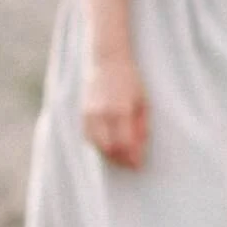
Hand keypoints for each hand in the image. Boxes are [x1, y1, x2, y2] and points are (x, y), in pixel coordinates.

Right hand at [81, 54, 148, 170]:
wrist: (108, 62)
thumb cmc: (131, 81)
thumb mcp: (143, 102)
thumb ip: (142, 127)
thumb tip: (140, 150)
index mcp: (121, 110)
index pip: (124, 144)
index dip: (132, 158)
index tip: (139, 165)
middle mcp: (103, 114)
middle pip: (109, 148)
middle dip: (120, 160)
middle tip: (131, 164)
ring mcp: (90, 114)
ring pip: (96, 145)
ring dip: (109, 155)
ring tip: (121, 157)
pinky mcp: (83, 113)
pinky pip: (89, 138)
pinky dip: (99, 146)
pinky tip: (109, 145)